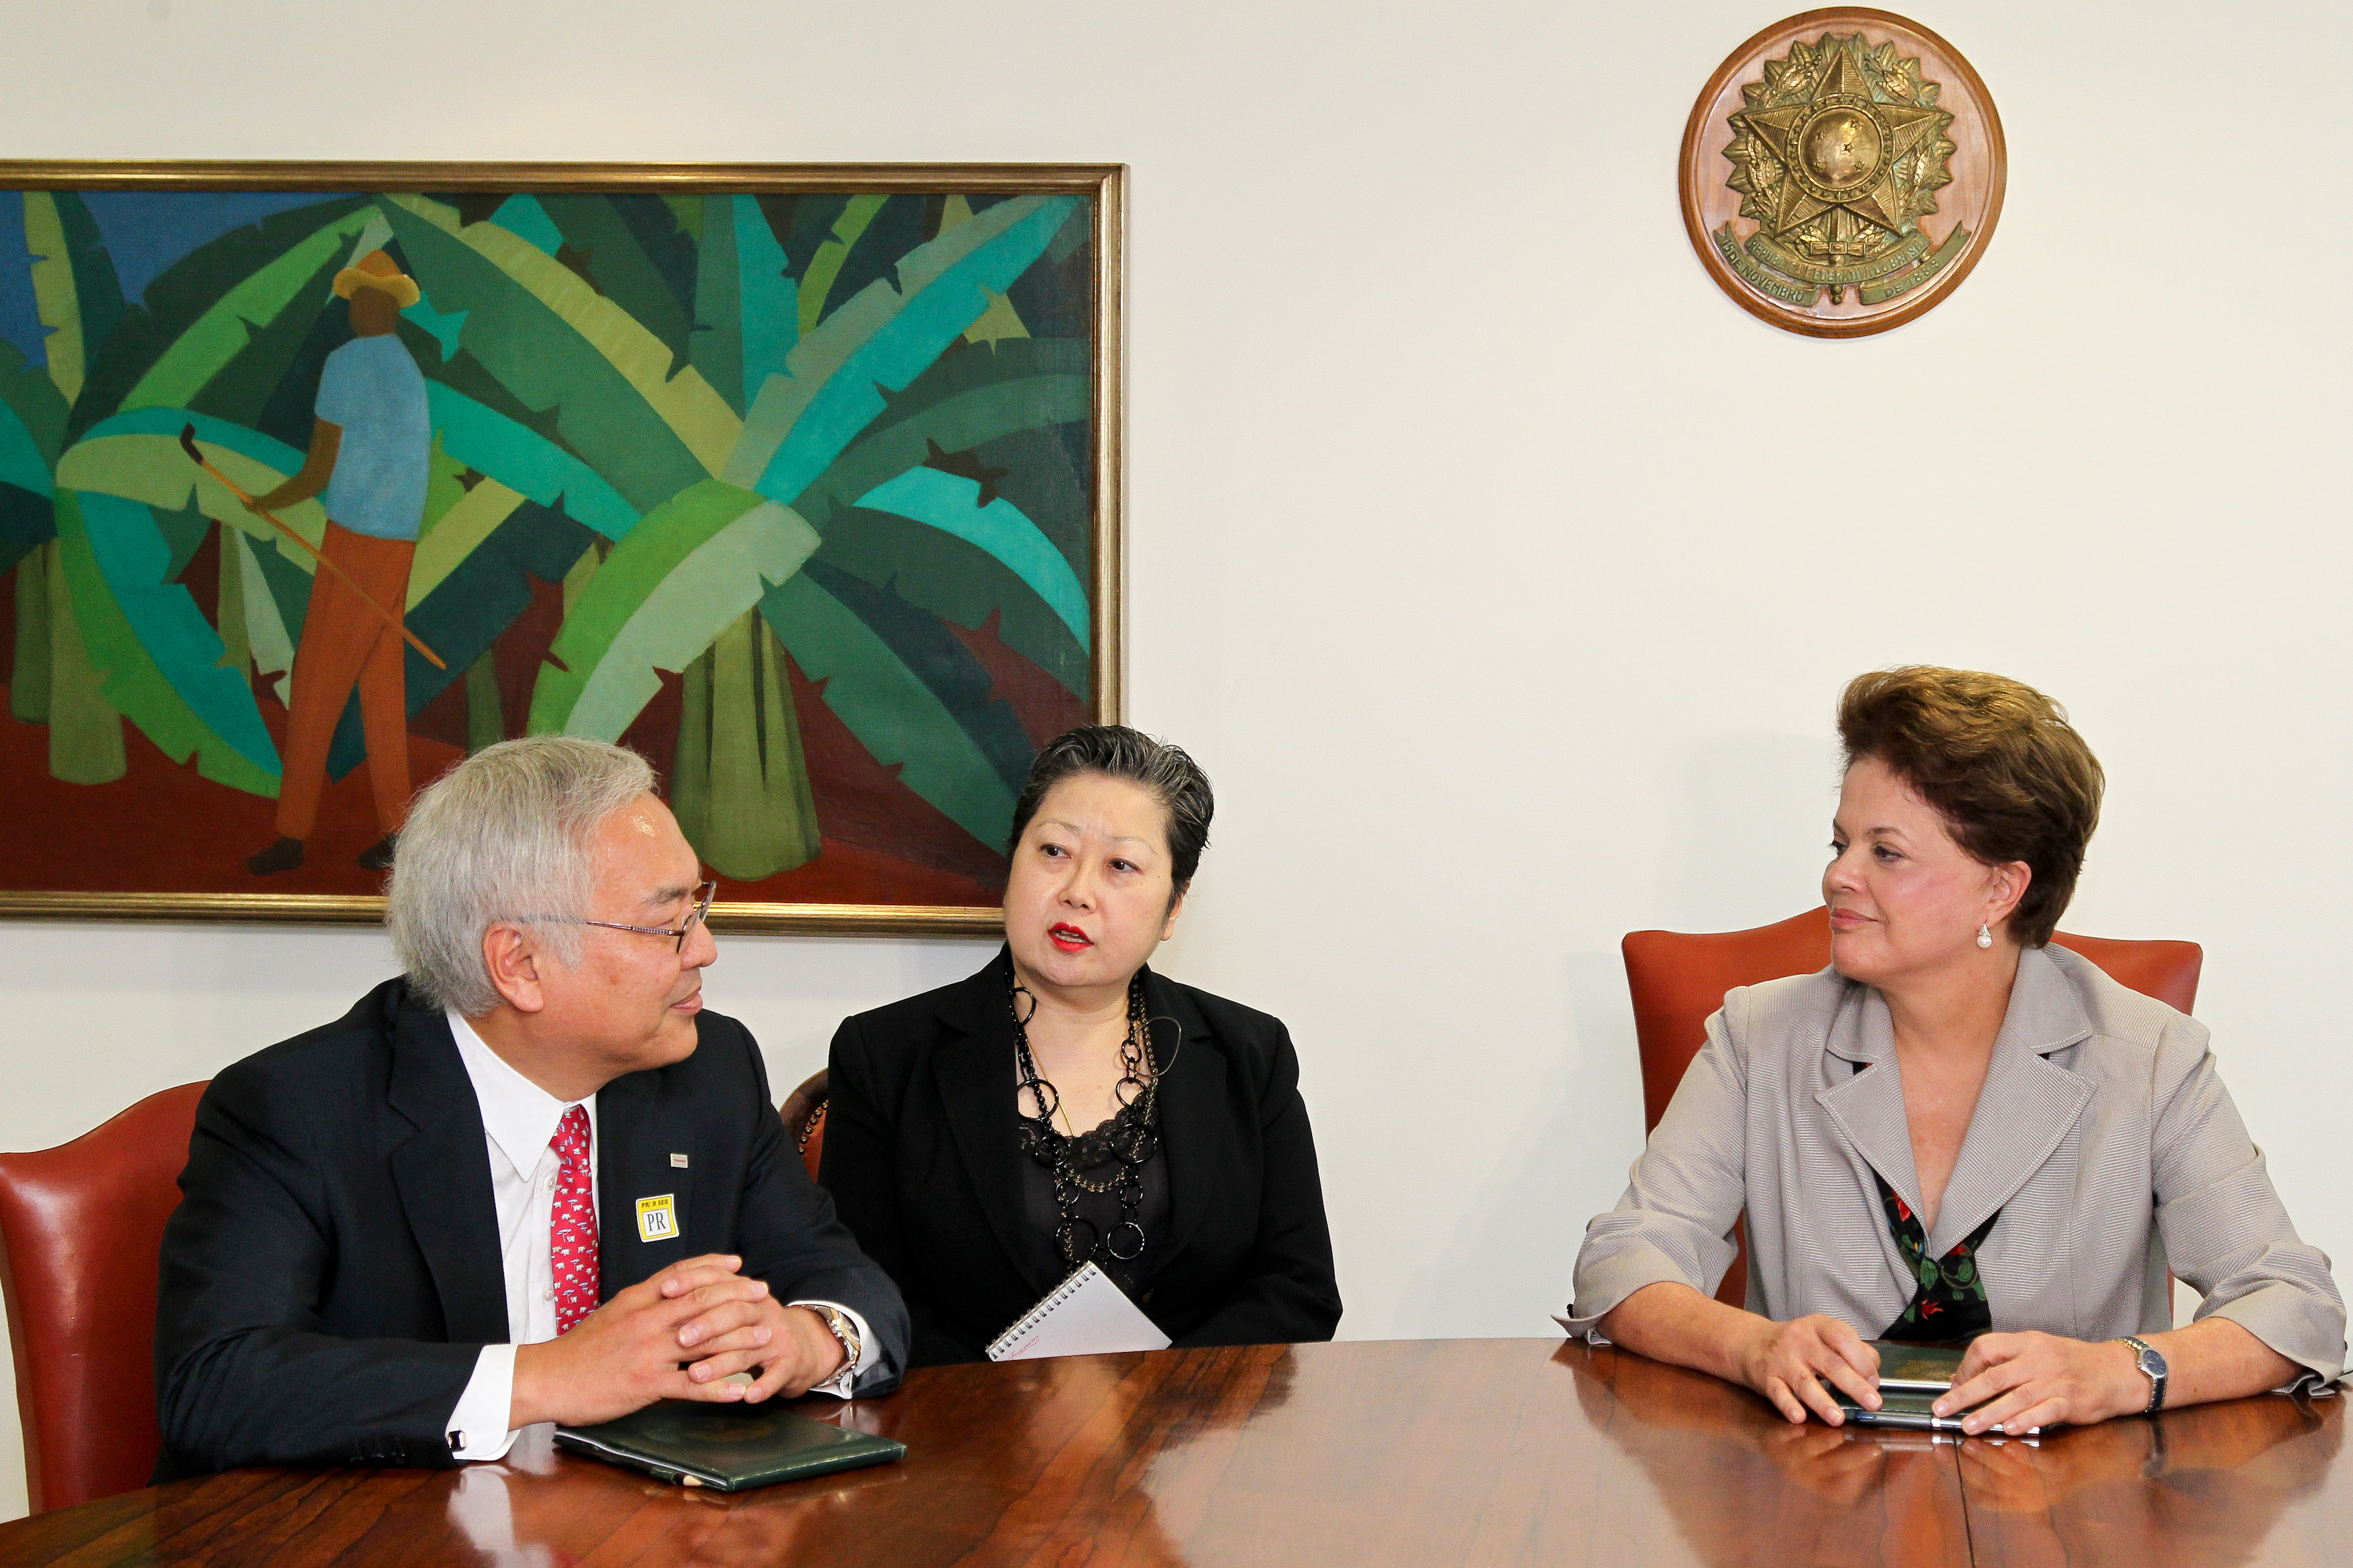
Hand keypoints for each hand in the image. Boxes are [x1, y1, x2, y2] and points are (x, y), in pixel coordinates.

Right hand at [509, 1253, 782, 1427]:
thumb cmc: (580, 1349)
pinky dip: (719, 1388)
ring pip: (703, 1340)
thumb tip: (668, 1292)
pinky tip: (740, 1390)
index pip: (682, 1274)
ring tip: (765, 1337)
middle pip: (701, 1300)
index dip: (713, 1265)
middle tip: (762, 1293)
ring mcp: (648, 1351)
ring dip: (739, 1338)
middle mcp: (646, 1320)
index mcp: (637, 1300)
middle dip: (737, 1295)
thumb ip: (642, 1303)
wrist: (548, 1378)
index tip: (737, 1262)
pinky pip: (691, 1386)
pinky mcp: (646, 1383)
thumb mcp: (612, 1314)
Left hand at [670, 1283, 846, 1404]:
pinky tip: (747, 1397)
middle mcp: (762, 1310)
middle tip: (680, 1339)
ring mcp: (778, 1336)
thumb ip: (700, 1298)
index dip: (690, 1283)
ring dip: (723, 1362)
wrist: (800, 1346)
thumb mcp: (729, 1308)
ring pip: (749, 1348)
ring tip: (696, 1375)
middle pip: (734, 1312)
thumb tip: (658, 1286)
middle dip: (706, 1325)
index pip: (716, 1281)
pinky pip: (777, 1374)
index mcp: (743, 1293)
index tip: (663, 1291)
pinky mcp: (789, 1362)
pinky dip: (763, 1386)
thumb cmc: (750, 1329)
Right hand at [1739, 1314, 1881, 1424]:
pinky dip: (1789, 1405)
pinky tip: (1799, 1417)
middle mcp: (1800, 1340)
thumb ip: (1852, 1350)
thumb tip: (1873, 1375)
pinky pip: (1778, 1393)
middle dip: (1854, 1385)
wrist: (1754, 1343)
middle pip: (1830, 1363)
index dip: (1862, 1360)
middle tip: (1872, 1403)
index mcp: (1818, 1326)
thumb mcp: (1824, 1335)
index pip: (1843, 1338)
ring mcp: (1782, 1359)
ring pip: (1805, 1381)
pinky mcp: (1767, 1378)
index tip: (1875, 1382)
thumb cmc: (1800, 1343)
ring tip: (1838, 1418)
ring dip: (1823, 1402)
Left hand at [1934, 1330, 2143, 1433]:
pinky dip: (2027, 1420)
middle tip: (1943, 1408)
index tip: (1953, 1386)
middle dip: (1965, 1394)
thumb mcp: (2040, 1351)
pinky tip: (2010, 1429)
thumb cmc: (2075, 1363)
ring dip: (1989, 1413)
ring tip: (1969, 1426)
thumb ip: (2009, 1363)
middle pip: (1994, 1375)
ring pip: (2016, 1396)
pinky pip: (2045, 1411)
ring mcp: (2056, 1380)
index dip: (1965, 1368)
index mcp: (2027, 1343)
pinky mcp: (2072, 1401)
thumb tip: (1970, 1379)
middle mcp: (2039, 1359)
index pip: (1986, 1348)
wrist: (2118, 1370)